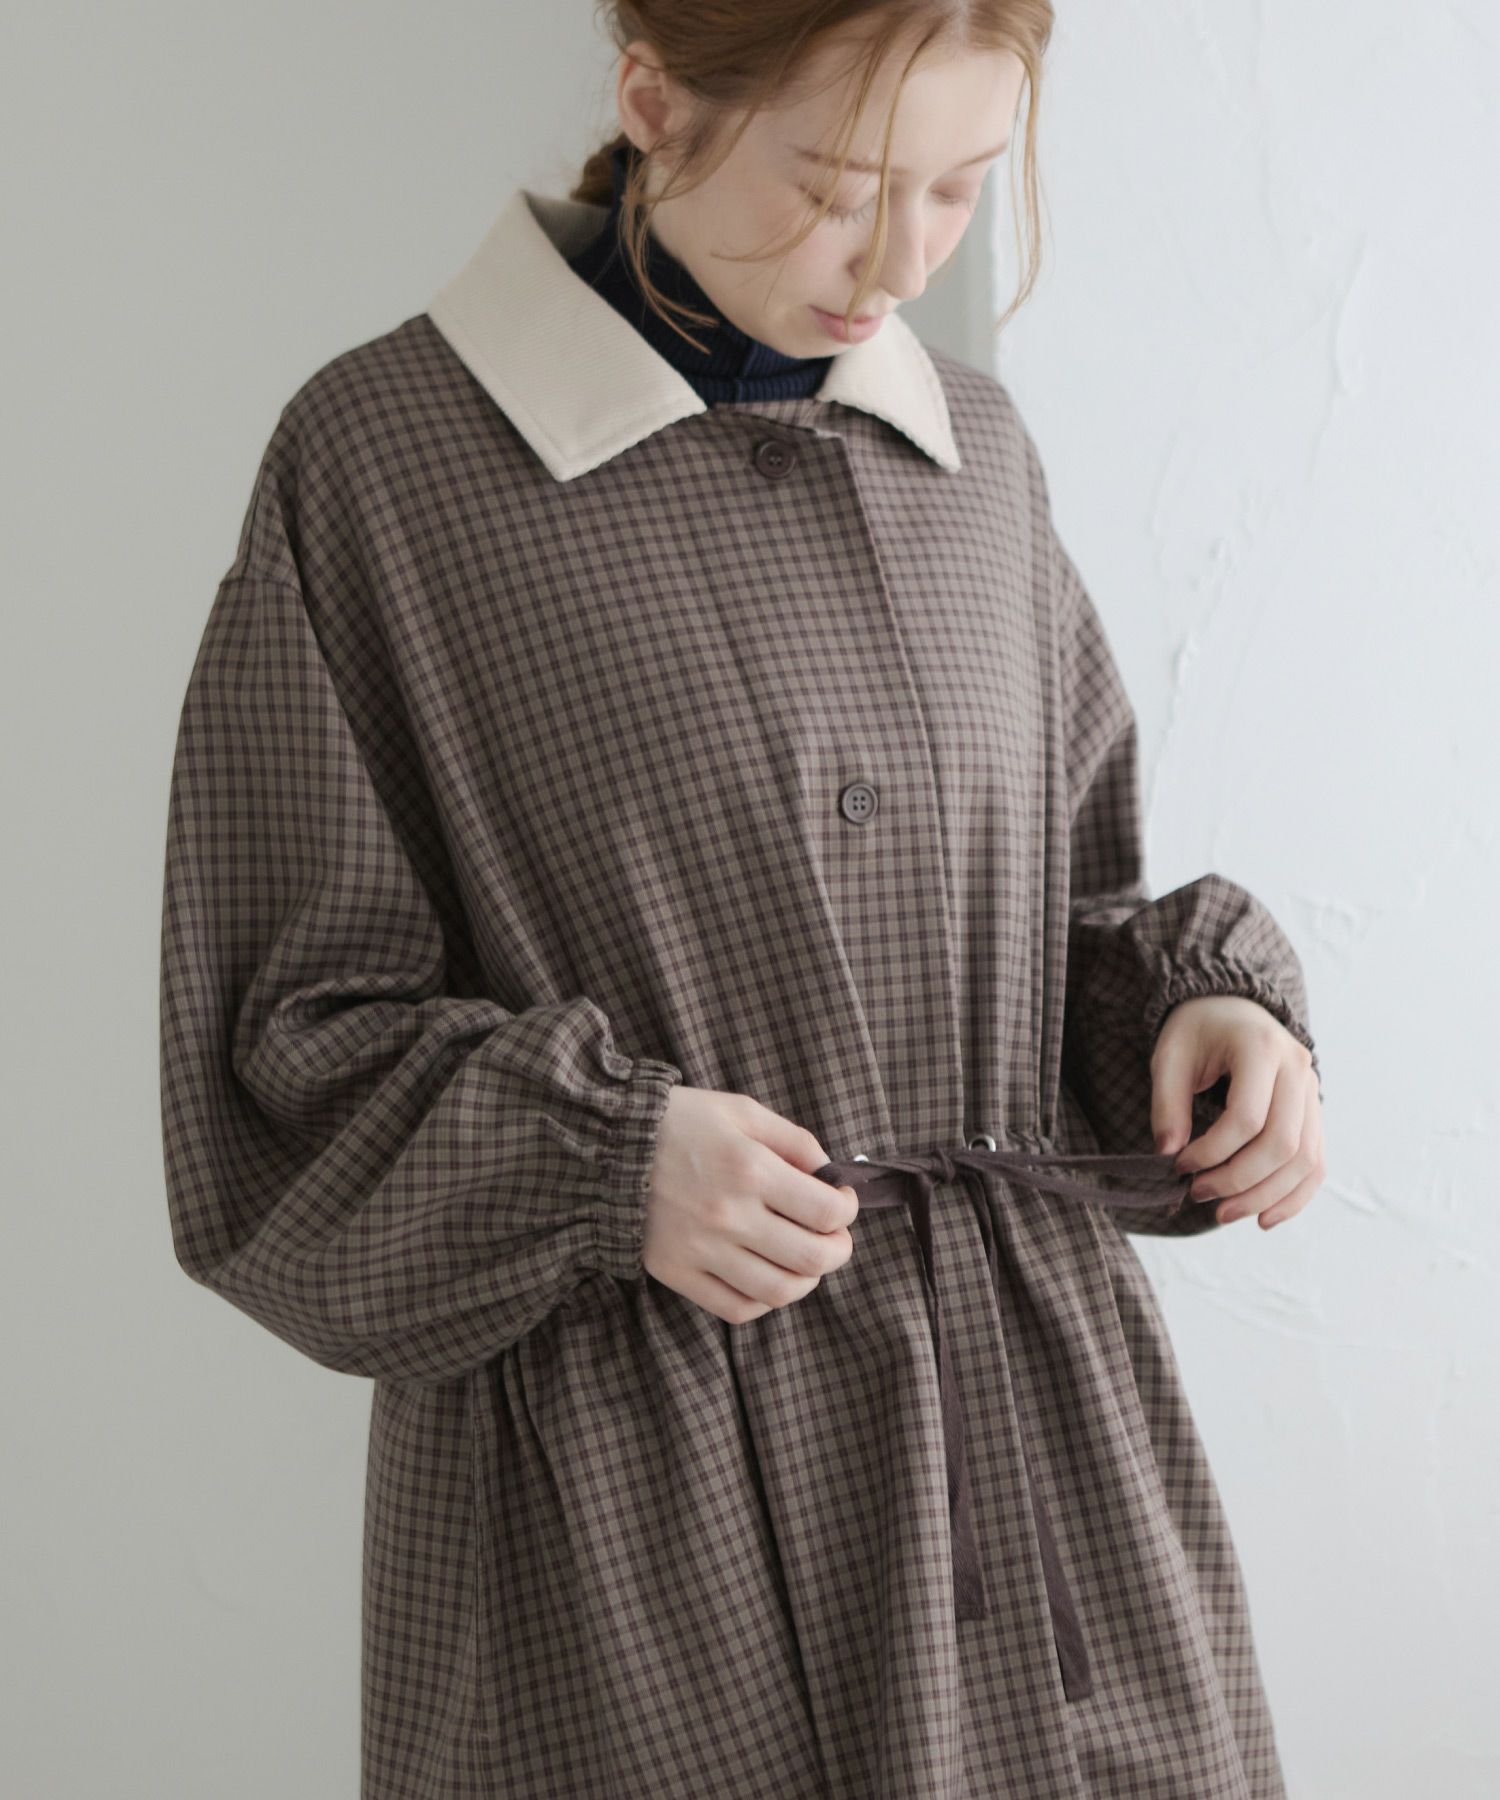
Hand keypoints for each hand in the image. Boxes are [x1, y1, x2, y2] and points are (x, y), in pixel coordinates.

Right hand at [641, 1087, 859, 1322]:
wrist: (607, 1145)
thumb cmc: (680, 1122)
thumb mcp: (741, 1111)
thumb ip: (794, 1140)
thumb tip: (829, 1175)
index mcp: (750, 1169)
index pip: (827, 1211)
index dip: (847, 1208)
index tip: (842, 1200)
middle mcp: (729, 1216)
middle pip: (813, 1259)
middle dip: (839, 1250)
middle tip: (835, 1237)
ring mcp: (702, 1251)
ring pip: (780, 1292)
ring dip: (807, 1280)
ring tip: (804, 1260)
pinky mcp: (678, 1273)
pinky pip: (737, 1308)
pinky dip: (765, 1302)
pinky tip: (768, 1277)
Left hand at [1150, 994, 1324, 1230]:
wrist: (1230, 1008)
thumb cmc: (1197, 1031)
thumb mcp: (1170, 1056)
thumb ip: (1166, 1104)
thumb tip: (1168, 1156)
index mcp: (1261, 1047)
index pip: (1247, 1117)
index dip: (1213, 1151)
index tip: (1179, 1165)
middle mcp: (1298, 1069)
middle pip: (1281, 1144)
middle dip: (1239, 1180)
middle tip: (1198, 1194)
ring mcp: (1313, 1091)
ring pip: (1305, 1160)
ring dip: (1266, 1196)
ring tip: (1225, 1213)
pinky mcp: (1314, 1112)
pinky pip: (1315, 1162)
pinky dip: (1294, 1195)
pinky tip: (1264, 1217)